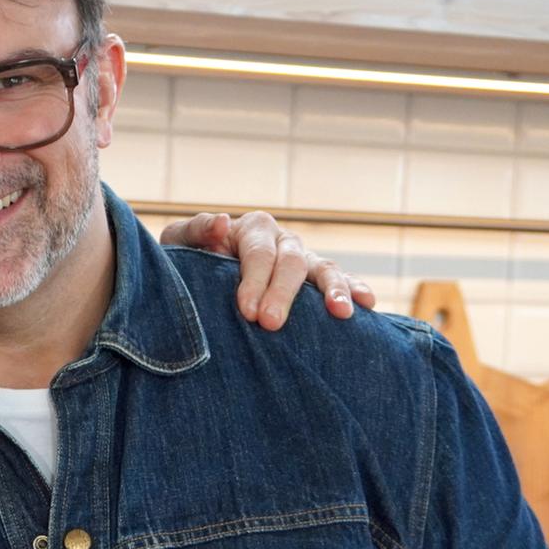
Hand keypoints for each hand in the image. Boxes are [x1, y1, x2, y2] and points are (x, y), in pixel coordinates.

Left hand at [159, 211, 376, 329]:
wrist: (201, 272)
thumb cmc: (189, 259)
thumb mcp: (180, 242)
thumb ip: (197, 230)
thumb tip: (223, 224)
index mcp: (252, 229)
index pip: (258, 252)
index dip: (254, 280)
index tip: (246, 310)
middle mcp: (283, 240)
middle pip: (292, 262)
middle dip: (283, 293)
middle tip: (270, 324)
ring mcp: (304, 259)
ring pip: (323, 268)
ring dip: (334, 289)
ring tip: (341, 313)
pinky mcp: (317, 280)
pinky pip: (342, 281)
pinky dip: (355, 289)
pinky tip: (368, 304)